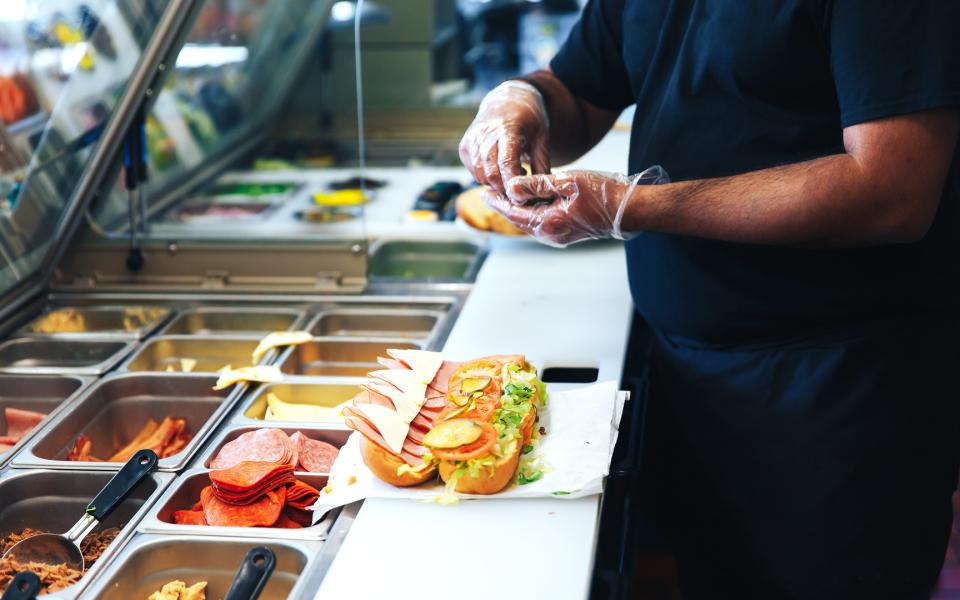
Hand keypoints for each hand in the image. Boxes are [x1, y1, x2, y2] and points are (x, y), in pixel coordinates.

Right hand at [459, 81, 550, 193]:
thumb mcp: (541, 138)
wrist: (506, 100)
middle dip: (505, 188)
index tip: (523, 196)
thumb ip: (542, 165)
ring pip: (480, 176)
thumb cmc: (529, 120)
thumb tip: (545, 193)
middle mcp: (484, 133)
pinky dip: (486, 178)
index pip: (506, 162)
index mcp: (507, 128)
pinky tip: (500, 170)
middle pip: (491, 173)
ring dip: (496, 184)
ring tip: (512, 175)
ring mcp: (471, 140)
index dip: (513, 183)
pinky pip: (473, 173)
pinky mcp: (464, 147)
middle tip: (520, 189)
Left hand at [483, 167, 668, 246]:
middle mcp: (551, 235)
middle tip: (487, 193)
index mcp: (549, 223)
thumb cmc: (602, 193)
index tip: (482, 191)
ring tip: (504, 196)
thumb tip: (511, 188)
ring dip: (516, 210)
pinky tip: (528, 202)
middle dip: (503, 207)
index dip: (497, 202)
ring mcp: (559, 237)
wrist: (628, 210)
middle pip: (518, 221)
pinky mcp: (567, 234)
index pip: (513, 213)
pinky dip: (531, 213)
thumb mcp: (567, 182)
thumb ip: (537, 185)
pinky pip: (541, 224)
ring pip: (530, 223)